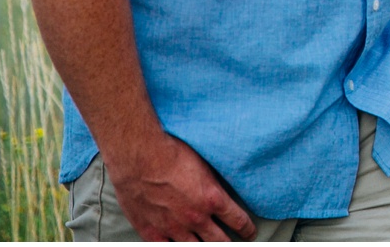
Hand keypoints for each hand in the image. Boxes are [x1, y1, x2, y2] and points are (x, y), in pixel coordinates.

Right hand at [102, 132, 255, 240]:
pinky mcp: (151, 231)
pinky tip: (180, 244)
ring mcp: (173, 227)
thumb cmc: (172, 153)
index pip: (238, 221)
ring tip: (208, 243)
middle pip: (220, 241)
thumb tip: (222, 188)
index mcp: (212, 199)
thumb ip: (214, 182)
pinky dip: (176, 246)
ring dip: (205, 245)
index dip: (247, 229)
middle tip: (233, 243)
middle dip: (229, 243)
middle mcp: (196, 217)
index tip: (250, 233)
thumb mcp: (205, 164)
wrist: (139, 158)